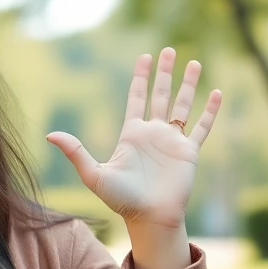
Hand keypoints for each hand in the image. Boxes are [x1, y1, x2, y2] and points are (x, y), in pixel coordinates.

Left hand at [47, 47, 221, 229]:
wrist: (149, 218)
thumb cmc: (121, 200)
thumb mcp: (94, 174)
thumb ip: (75, 152)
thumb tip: (49, 135)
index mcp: (132, 134)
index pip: (137, 98)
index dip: (141, 77)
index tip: (145, 56)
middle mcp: (153, 134)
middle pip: (161, 95)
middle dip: (165, 73)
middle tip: (170, 50)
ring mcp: (172, 141)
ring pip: (183, 106)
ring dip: (189, 84)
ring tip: (195, 62)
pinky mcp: (189, 152)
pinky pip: (202, 127)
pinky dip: (211, 110)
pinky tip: (218, 93)